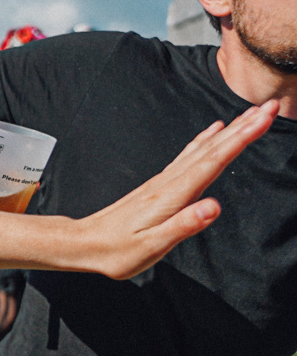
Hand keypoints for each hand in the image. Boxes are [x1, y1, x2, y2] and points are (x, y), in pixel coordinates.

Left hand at [74, 103, 276, 279]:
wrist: (84, 243)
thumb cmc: (117, 250)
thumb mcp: (152, 246)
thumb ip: (184, 226)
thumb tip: (213, 207)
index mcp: (173, 196)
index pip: (214, 161)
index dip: (241, 139)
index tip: (264, 118)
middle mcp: (169, 182)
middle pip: (212, 149)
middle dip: (244, 126)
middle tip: (271, 105)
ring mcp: (164, 181)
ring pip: (203, 149)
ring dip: (230, 130)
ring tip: (253, 113)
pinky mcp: (159, 185)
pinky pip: (189, 155)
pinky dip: (206, 140)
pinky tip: (214, 131)